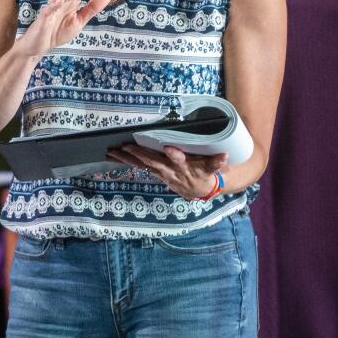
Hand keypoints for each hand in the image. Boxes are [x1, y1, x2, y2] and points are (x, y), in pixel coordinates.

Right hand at [14, 0, 110, 59]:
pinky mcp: (43, 19)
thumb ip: (91, 9)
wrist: (39, 46)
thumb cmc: (58, 31)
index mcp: (71, 3)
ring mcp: (52, 10)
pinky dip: (53, 5)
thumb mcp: (79, 21)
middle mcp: (62, 3)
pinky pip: (48, 11)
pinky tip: (60, 1)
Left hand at [106, 144, 228, 198]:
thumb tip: (226, 156)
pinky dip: (125, 160)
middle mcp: (170, 171)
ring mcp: (161, 173)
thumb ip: (217, 163)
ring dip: (127, 158)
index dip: (175, 156)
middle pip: (154, 162)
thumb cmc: (205, 174)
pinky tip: (112, 154)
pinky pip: (138, 166)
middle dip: (141, 154)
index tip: (168, 148)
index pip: (180, 161)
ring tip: (112, 151)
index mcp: (185, 167)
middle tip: (127, 146)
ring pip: (142, 165)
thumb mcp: (212, 168)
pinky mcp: (155, 173)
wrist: (199, 191)